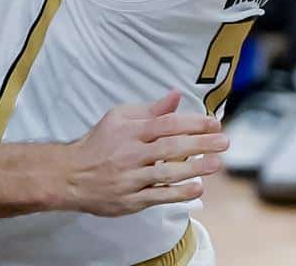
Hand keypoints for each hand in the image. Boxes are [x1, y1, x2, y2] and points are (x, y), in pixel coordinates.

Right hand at [58, 90, 226, 216]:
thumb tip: (176, 95)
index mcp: (130, 131)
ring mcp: (131, 178)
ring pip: (168, 172)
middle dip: (201, 143)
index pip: (167, 124)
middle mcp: (132, 153)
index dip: (193, 123)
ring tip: (216, 163)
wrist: (71, 175)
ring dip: (195, 168)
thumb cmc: (99, 143)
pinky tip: (197, 188)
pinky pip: (159, 196)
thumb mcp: (119, 118)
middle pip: (172, 147)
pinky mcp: (131, 199)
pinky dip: (179, 193)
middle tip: (225, 142)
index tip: (214, 123)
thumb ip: (150, 110)